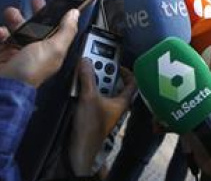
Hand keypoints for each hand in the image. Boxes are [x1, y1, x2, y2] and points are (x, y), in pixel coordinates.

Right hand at [0, 0, 78, 87]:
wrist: (2, 87)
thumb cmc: (29, 71)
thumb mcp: (54, 48)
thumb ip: (66, 30)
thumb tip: (75, 14)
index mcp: (54, 51)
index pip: (59, 30)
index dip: (58, 16)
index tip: (56, 2)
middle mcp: (39, 53)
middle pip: (39, 28)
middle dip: (35, 14)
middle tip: (33, 3)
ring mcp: (21, 54)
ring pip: (20, 31)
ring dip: (15, 20)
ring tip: (10, 13)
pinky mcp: (5, 56)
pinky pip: (4, 40)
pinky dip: (1, 33)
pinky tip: (0, 32)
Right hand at [69, 61, 136, 175]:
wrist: (80, 149)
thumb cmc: (91, 128)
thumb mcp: (89, 97)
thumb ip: (88, 78)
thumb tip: (86, 61)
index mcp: (122, 102)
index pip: (132, 82)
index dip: (126, 71)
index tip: (116, 63)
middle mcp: (116, 106)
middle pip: (114, 84)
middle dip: (104, 75)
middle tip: (95, 68)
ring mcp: (105, 111)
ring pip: (102, 91)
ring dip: (94, 83)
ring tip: (85, 78)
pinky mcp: (94, 115)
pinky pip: (93, 98)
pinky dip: (88, 92)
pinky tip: (79, 91)